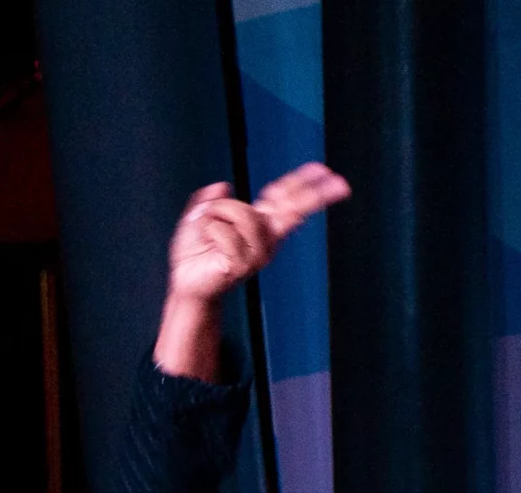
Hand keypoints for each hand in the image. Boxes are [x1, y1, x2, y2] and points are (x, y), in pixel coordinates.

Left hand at [164, 162, 349, 303]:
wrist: (186, 285)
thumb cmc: (194, 255)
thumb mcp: (197, 220)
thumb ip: (207, 201)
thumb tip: (221, 185)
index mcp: (260, 223)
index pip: (284, 197)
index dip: (302, 182)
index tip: (323, 170)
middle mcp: (265, 237)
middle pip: (295, 209)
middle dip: (318, 195)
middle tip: (343, 185)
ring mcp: (258, 252)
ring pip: (244, 214)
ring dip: (219, 213)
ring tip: (208, 226)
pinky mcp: (244, 264)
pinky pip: (226, 233)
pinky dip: (209, 229)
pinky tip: (207, 242)